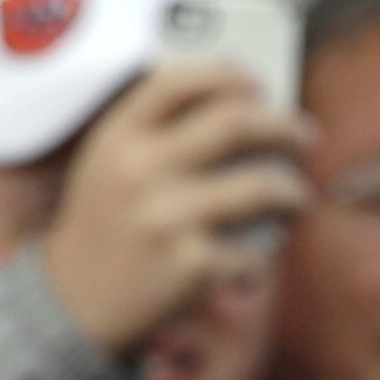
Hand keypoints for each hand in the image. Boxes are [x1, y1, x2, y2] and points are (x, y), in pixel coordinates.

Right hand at [41, 63, 308, 357]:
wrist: (73, 304)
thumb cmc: (105, 229)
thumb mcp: (108, 165)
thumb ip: (155, 133)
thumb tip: (238, 108)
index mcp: (120, 136)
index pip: (180, 82)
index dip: (228, 75)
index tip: (258, 85)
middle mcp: (143, 169)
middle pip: (236, 123)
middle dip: (285, 127)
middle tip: (306, 136)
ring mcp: (170, 217)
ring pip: (264, 187)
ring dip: (295, 191)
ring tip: (297, 197)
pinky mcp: (193, 265)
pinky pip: (256, 254)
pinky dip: (262, 261)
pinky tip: (250, 267)